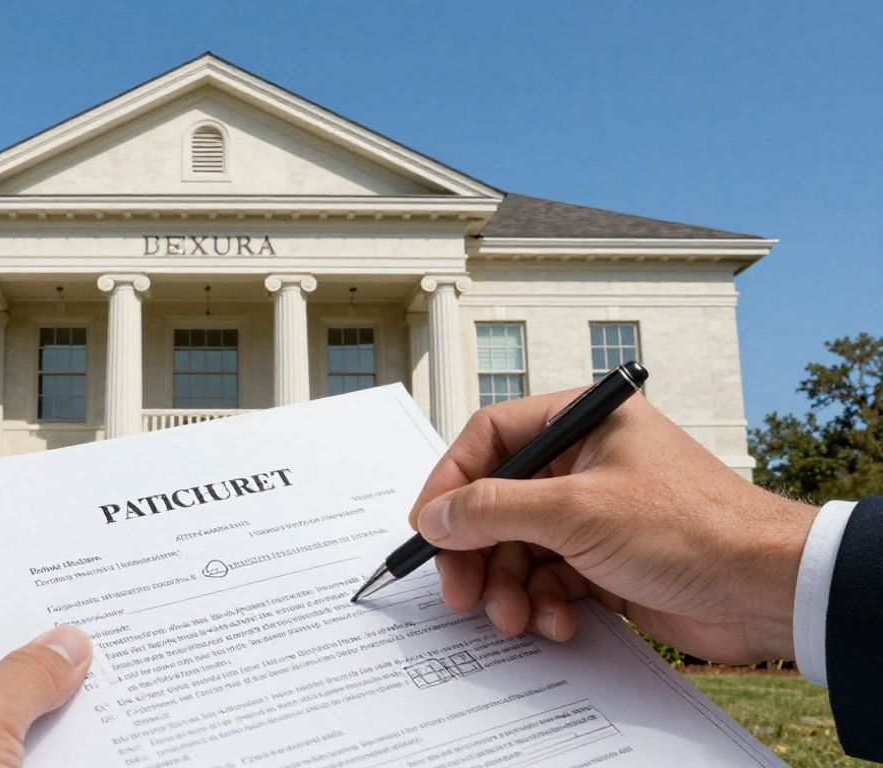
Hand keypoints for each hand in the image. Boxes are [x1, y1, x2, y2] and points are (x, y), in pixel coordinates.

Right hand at [409, 390, 816, 663]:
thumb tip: (436, 515)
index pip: (491, 438)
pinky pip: (549, 580)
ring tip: (515, 617)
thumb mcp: (575, 512)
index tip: (427, 525)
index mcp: (581, 422)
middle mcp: (584, 463)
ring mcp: (594, 514)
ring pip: (519, 548)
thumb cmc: (691, 528)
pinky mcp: (604, 562)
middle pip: (498, 502)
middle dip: (478, 552)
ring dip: (510, 587)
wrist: (764, 591)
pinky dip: (544, 605)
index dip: (452, 482)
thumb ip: (494, 509)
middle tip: (459, 591)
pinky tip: (558, 623)